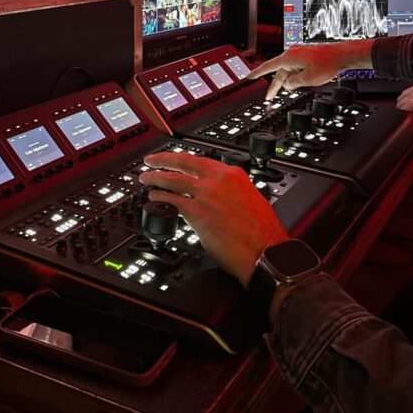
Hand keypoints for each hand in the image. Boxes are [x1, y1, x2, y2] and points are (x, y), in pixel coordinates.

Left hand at [139, 152, 286, 284]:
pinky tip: (154, 199)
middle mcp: (219, 180)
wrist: (266, 253)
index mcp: (234, 174)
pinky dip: (159, 199)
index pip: (202, 161)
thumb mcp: (251, 200)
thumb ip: (232, 193)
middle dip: (163, 160)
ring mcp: (206, 195)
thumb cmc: (263, 234)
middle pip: (183, 162)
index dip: (184, 160)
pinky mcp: (196, 213)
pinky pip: (171, 201)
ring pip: (172, 179)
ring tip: (146, 178)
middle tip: (151, 160)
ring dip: (155, 178)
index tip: (176, 160)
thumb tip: (218, 198)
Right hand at [250, 41, 373, 99]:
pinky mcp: (306, 55)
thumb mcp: (308, 80)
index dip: (257, 73)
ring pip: (289, 71)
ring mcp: (299, 54)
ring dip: (292, 81)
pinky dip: (298, 76)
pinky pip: (296, 68)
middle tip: (269, 98)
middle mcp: (292, 53)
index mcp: (289, 57)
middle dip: (277, 85)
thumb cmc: (328, 63)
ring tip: (304, 84)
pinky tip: (306, 80)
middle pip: (279, 72)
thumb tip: (288, 85)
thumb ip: (293, 83)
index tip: (249, 77)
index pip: (268, 67)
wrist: (343, 55)